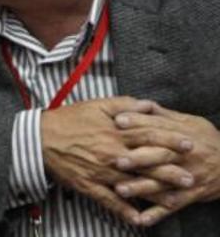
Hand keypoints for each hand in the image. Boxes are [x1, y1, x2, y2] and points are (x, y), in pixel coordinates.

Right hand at [41, 97, 190, 224]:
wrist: (38, 139)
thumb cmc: (67, 120)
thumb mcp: (96, 105)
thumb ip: (124, 104)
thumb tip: (148, 105)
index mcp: (114, 132)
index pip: (148, 136)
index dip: (170, 140)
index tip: (188, 145)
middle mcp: (111, 153)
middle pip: (146, 163)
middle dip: (170, 172)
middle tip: (189, 178)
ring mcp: (100, 172)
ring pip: (132, 185)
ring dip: (154, 193)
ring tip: (174, 201)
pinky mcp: (89, 185)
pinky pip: (109, 202)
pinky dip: (124, 211)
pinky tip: (138, 220)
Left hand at [112, 104, 219, 224]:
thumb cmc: (207, 140)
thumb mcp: (190, 122)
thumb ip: (164, 115)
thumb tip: (140, 103)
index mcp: (182, 135)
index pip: (158, 127)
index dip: (138, 123)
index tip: (118, 121)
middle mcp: (184, 156)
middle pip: (160, 156)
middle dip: (138, 158)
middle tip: (116, 160)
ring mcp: (187, 177)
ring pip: (162, 183)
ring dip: (141, 188)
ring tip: (120, 190)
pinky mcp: (190, 195)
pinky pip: (172, 206)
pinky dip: (156, 214)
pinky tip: (140, 220)